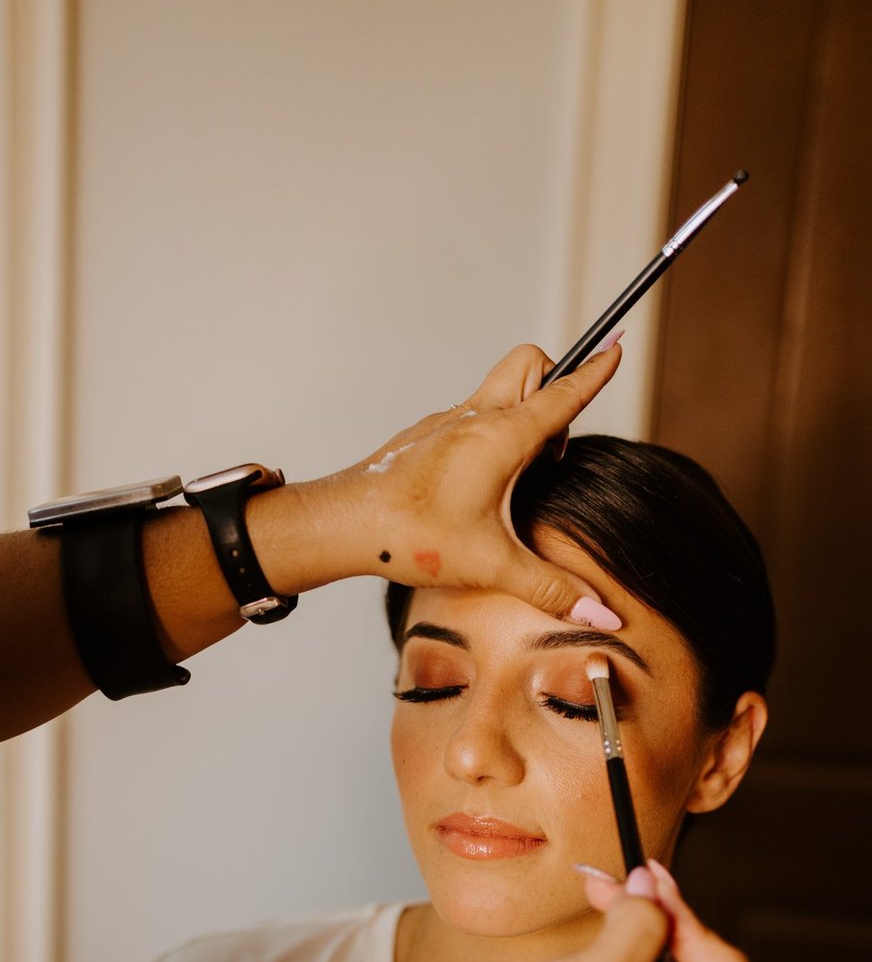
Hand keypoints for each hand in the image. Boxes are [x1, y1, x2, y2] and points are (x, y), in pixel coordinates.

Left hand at [253, 342, 623, 627]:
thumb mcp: (493, 565)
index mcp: (502, 436)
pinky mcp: (426, 437)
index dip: (595, 373)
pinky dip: (488, 437)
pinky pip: (470, 417)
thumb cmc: (413, 538)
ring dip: (521, 417)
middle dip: (554, 384)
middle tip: (554, 448)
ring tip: (516, 479)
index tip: (617, 347)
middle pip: (529, 365)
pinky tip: (476, 488)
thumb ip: (551, 588)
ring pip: (499, 391)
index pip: (563, 394)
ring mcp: (446, 423)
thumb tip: (602, 614)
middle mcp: (475, 417)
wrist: (344, 525)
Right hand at [402, 865, 747, 961]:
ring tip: (598, 887)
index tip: (650, 887)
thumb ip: (638, 928)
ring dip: (632, 917)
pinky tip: (589, 920)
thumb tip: (652, 889)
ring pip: (652, 958)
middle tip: (622, 878)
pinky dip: (610, 935)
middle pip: (689, 958)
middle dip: (658, 912)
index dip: (688, 919)